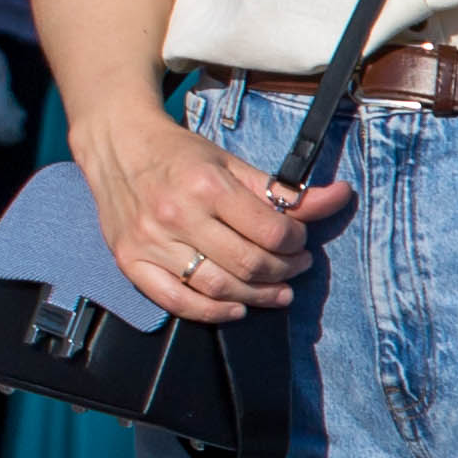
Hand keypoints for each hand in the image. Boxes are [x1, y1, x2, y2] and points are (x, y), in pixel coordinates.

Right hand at [83, 97, 344, 322]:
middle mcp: (178, 215)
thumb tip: (340, 197)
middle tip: (296, 267)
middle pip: (249, 264)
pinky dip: (212, 312)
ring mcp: (152, 242)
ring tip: (277, 291)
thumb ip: (283, 190)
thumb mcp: (232, 164)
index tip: (299, 241)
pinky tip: (236, 308)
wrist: (117, 145)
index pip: (272, 232)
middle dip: (285, 271)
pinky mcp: (131, 262)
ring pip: (218, 287)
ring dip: (258, 296)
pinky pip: (176, 301)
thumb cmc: (179, 155)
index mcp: (207, 186)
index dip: (297, 242)